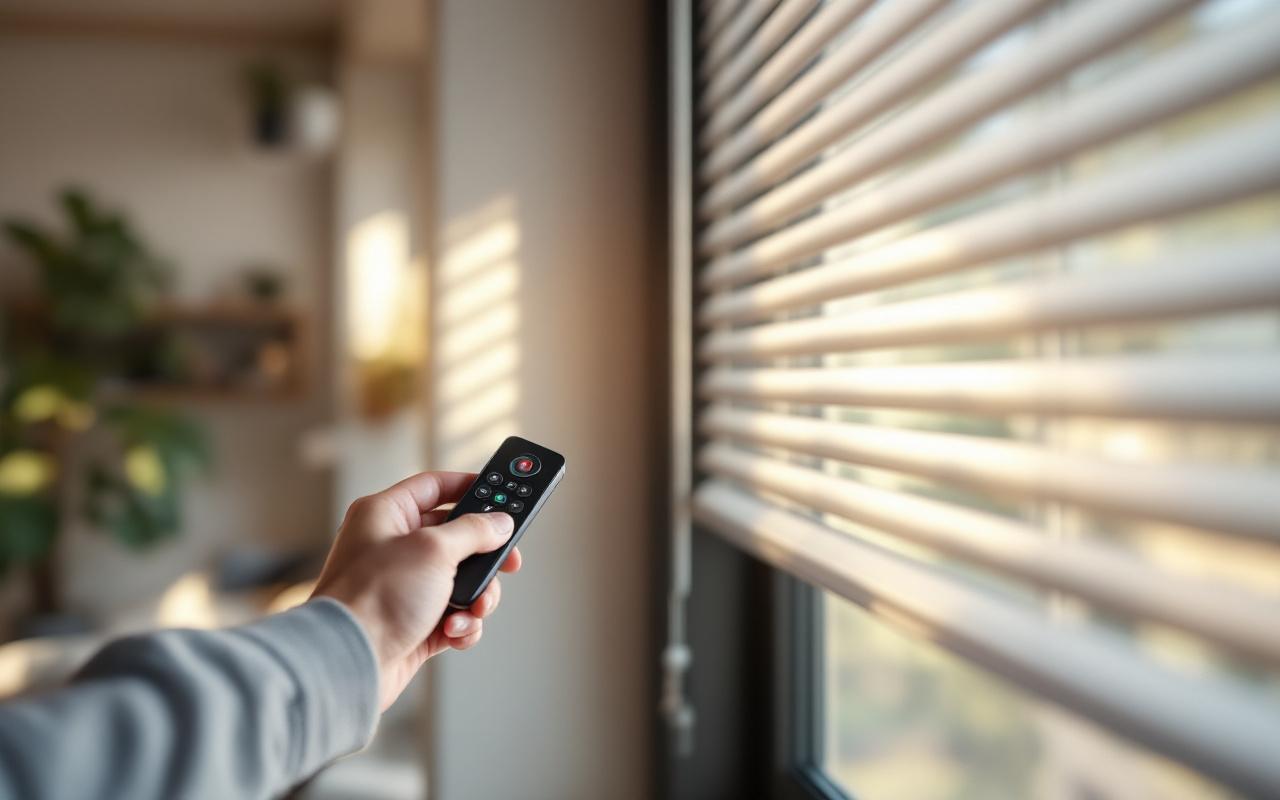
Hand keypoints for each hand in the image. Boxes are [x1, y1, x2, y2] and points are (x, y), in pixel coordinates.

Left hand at [310, 471, 522, 709]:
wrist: (349, 663)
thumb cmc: (372, 599)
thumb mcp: (433, 550)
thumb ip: (473, 531)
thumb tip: (499, 523)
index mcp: (386, 515)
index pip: (433, 486)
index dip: (468, 486)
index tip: (500, 492)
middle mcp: (392, 547)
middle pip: (456, 537)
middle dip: (483, 554)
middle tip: (507, 560)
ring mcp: (404, 586)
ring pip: (461, 580)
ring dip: (476, 597)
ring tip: (472, 608)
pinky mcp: (414, 622)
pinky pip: (454, 616)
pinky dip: (461, 625)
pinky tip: (452, 632)